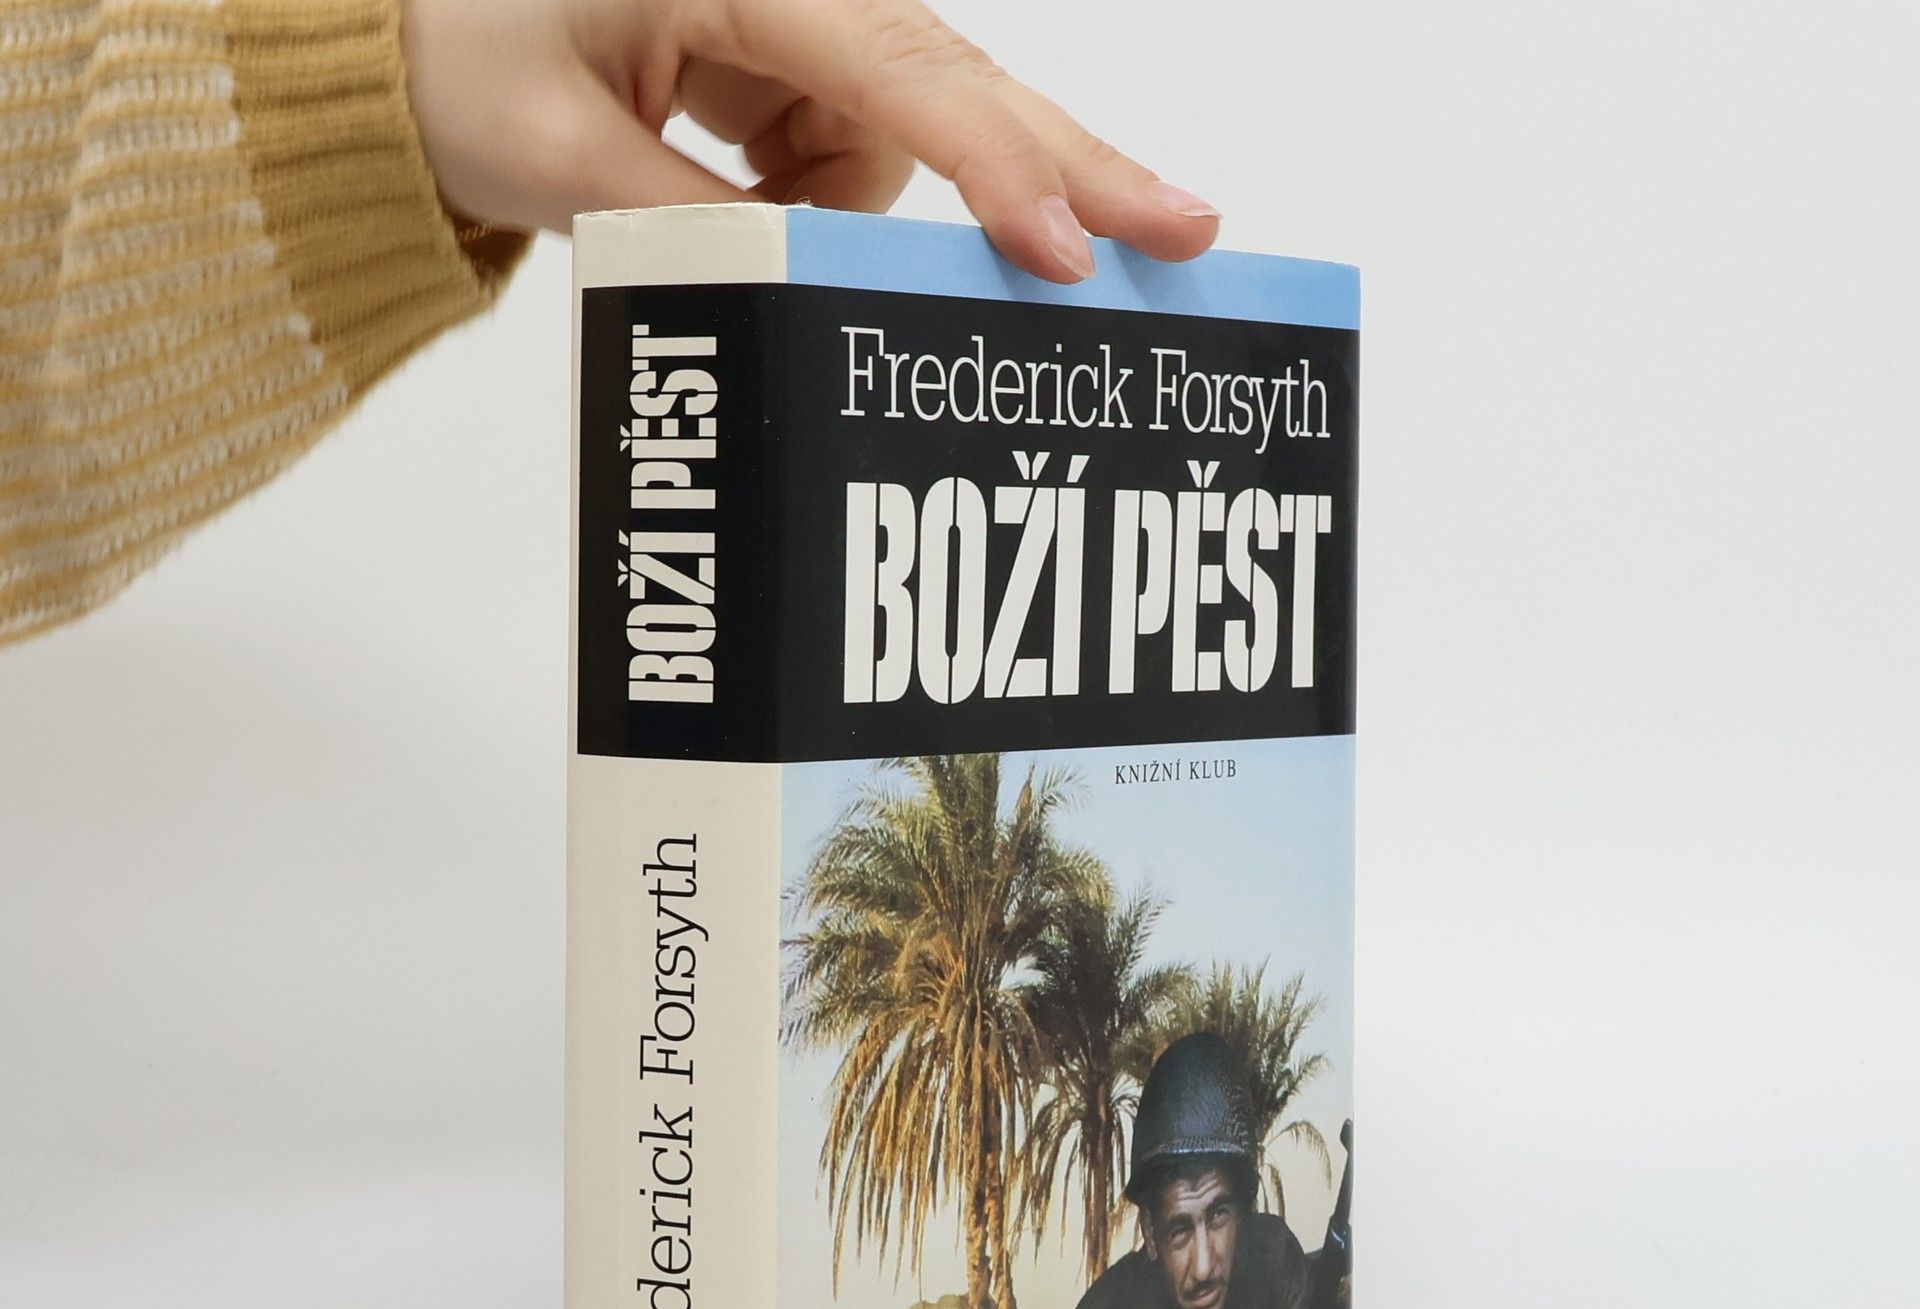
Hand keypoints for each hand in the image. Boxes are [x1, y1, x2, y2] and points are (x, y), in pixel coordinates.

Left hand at [400, 0, 1220, 282]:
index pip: (897, 71)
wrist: (413, 30)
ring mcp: (801, 28)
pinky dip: (818, 208)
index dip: (991, 168)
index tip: (1064, 247)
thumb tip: (825, 295)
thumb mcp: (559, 156)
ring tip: (701, 198)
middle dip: (1060, 167)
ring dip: (846, 218)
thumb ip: (704, 232)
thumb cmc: (459, 50)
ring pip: (897, 152)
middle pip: (961, 81)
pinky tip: (734, 197)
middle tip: (1185, 231)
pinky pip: (851, 162)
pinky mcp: (793, 69)